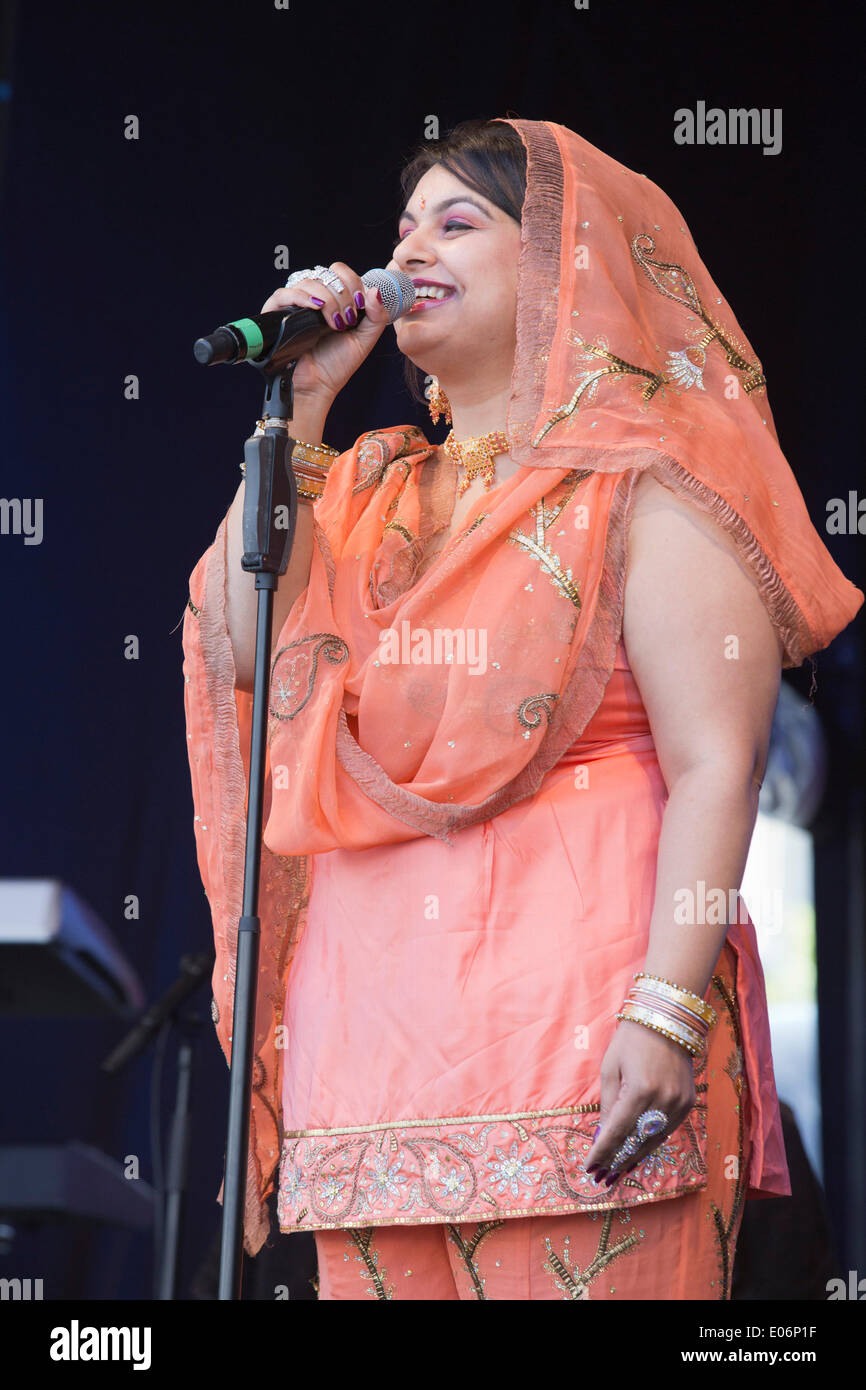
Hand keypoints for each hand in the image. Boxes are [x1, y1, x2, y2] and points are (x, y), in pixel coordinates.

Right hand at [259, 261, 391, 408]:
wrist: (318, 386)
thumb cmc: (338, 364)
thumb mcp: (365, 339)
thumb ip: (377, 315)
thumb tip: (374, 290)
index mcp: (333, 299)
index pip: (340, 272)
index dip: (352, 282)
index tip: (359, 305)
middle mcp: (313, 298)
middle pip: (326, 274)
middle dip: (342, 294)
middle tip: (347, 318)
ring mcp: (295, 304)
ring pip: (308, 281)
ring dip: (327, 298)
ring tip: (334, 322)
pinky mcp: (278, 313)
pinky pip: (284, 293)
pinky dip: (302, 297)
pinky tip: (316, 308)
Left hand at [583, 1020, 696, 1186]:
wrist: (667, 1020)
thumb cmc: (631, 1040)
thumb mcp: (610, 1068)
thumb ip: (607, 1104)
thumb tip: (602, 1135)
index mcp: (640, 1090)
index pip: (617, 1131)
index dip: (602, 1152)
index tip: (590, 1167)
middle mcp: (663, 1101)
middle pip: (636, 1141)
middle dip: (617, 1160)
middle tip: (602, 1177)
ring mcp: (679, 1104)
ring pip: (654, 1141)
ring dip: (635, 1157)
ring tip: (618, 1171)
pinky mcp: (688, 1103)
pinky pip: (667, 1131)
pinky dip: (651, 1143)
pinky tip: (638, 1153)